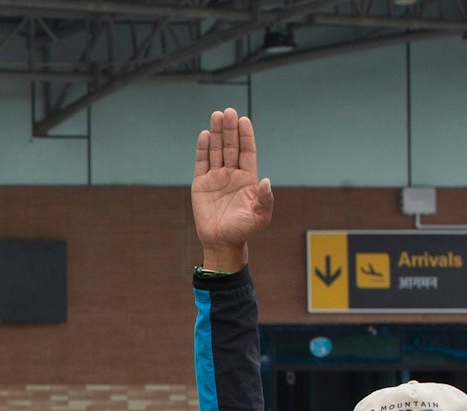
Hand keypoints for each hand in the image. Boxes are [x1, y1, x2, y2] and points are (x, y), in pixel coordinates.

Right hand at [191, 107, 273, 272]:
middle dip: (230, 129)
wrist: (222, 242)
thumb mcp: (261, 216)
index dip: (246, 136)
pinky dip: (202, 149)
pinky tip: (204, 135)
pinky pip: (201, 162)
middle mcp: (232, 174)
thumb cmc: (243, 230)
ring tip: (217, 116)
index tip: (244, 120)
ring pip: (216, 151)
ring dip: (216, 133)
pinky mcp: (201, 184)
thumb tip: (266, 181)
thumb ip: (265, 199)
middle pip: (231, 146)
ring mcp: (216, 177)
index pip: (247, 151)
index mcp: (248, 178)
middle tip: (229, 112)